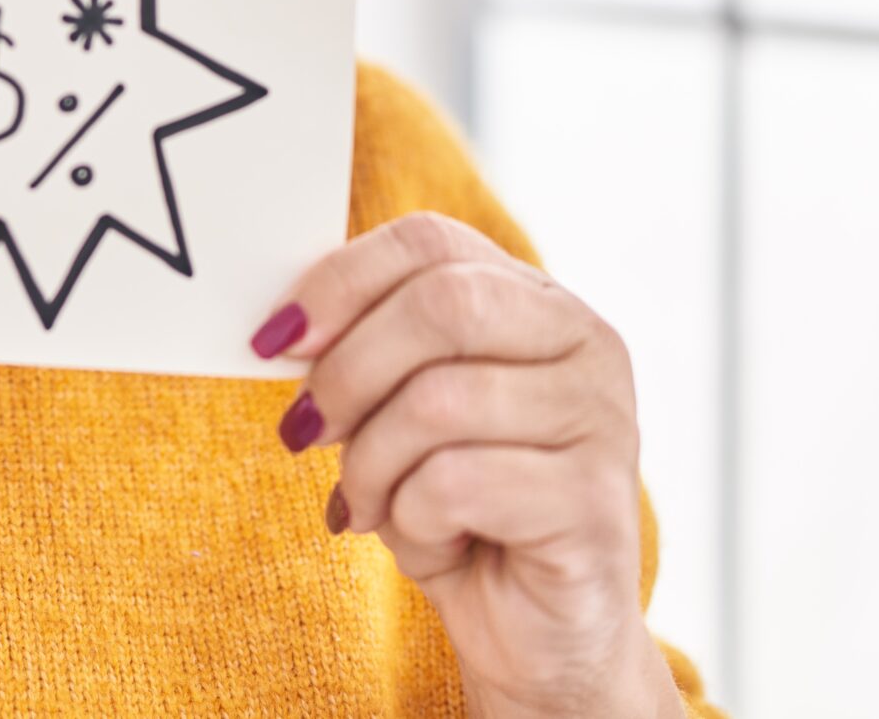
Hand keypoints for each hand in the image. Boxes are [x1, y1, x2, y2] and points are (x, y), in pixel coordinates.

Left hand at [250, 211, 679, 718]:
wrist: (537, 636)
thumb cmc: (460, 510)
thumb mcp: (403, 413)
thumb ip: (367, 353)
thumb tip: (285, 331)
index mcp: (538, 302)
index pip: (431, 241)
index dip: (339, 281)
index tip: (277, 339)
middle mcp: (586, 345)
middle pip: (439, 307)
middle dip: (348, 373)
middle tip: (306, 431)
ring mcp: (602, 421)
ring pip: (438, 402)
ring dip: (371, 465)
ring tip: (370, 505)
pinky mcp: (592, 504)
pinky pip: (455, 485)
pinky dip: (411, 521)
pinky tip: (432, 544)